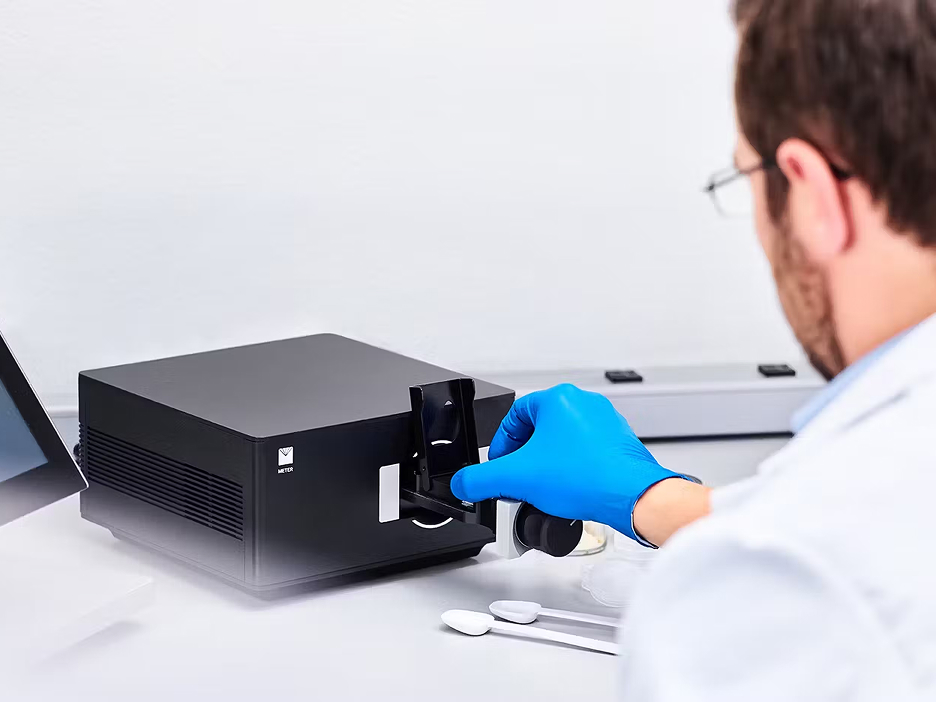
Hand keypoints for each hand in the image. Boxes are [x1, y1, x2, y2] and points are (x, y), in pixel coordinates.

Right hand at [451, 384, 689, 541]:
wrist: (631, 496)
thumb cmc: (586, 477)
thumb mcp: (517, 479)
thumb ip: (480, 481)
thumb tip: (463, 484)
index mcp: (559, 399)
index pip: (513, 416)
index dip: (500, 445)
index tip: (499, 466)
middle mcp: (584, 404)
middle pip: (538, 430)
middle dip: (524, 458)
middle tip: (518, 480)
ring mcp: (604, 423)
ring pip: (561, 443)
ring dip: (546, 465)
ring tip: (541, 489)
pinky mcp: (618, 444)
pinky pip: (583, 454)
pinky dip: (570, 471)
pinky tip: (567, 493)